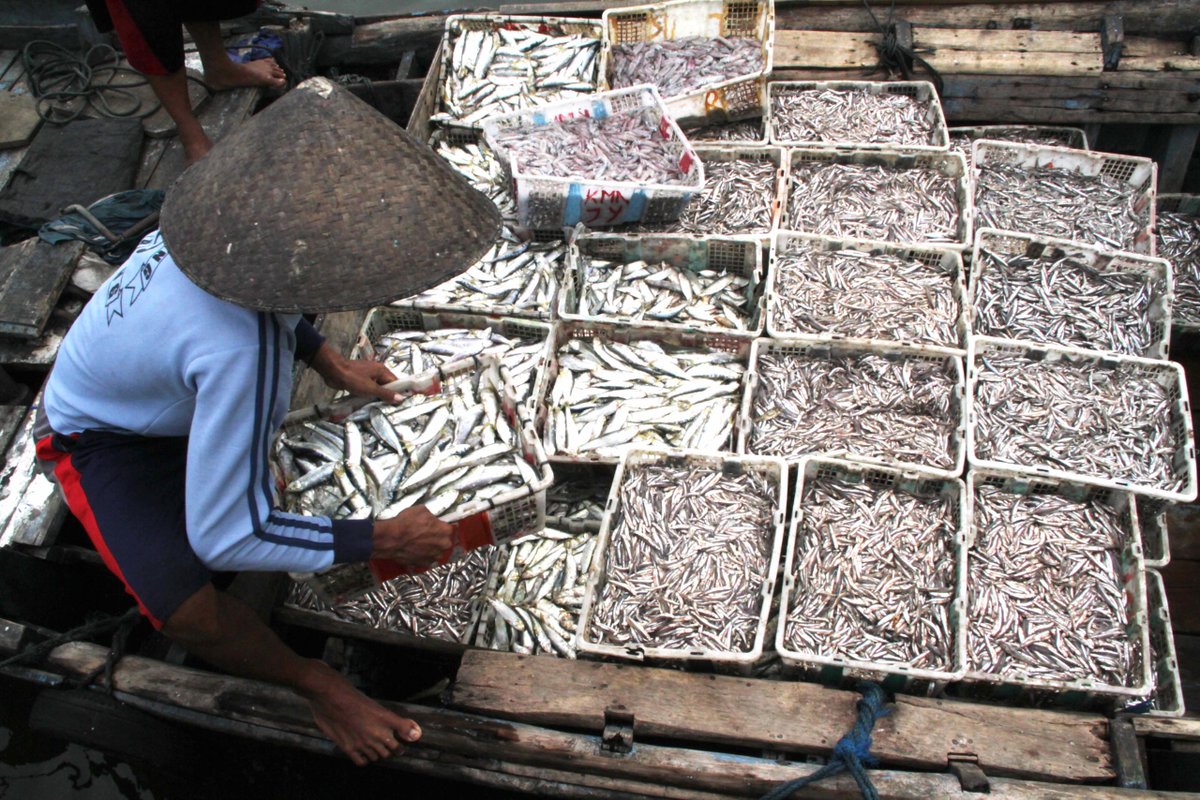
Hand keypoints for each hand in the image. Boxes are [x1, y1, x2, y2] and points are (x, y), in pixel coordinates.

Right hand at [301, 660, 420, 765]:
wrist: (330, 696)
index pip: (406, 731)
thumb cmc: (351, 697)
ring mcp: (363, 742)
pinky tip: (364, 753)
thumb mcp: (375, 705)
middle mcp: (377, 733)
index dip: (408, 737)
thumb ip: (398, 723)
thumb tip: (416, 733)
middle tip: (391, 747)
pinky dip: (365, 759)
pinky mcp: (349, 748)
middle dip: (392, 749)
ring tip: (376, 749)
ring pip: (378, 757)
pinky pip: (362, 762)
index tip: (407, 741)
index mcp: (386, 718)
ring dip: (378, 754)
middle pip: (392, 750)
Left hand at [310, 342, 402, 402]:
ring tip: (378, 405)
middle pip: (386, 385)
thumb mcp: (371, 388)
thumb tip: (399, 398)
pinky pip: (367, 388)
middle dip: (387, 395)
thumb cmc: (352, 377)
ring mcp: (367, 375)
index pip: (395, 382)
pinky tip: (367, 402)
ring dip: (376, 396)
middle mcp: (376, 371)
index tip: (401, 401)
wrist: (334, 372)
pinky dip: (368, 395)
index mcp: (381, 370)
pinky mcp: (359, 379)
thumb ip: (386, 394)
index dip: (399, 391)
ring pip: (376, 387)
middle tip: (389, 406)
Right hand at [372, 506, 453, 565]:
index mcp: (445, 531)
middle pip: (444, 541)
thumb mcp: (421, 509)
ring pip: (436, 552)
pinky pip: (426, 559)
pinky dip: (422, 556)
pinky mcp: (423, 564)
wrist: (391, 538)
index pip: (449, 528)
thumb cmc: (406, 523)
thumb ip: (431, 515)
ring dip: (430, 548)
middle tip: (426, 534)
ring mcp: (434, 556)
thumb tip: (432, 517)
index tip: (436, 526)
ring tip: (419, 543)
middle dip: (437, 538)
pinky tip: (414, 550)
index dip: (441, 526)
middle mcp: (443, 545)